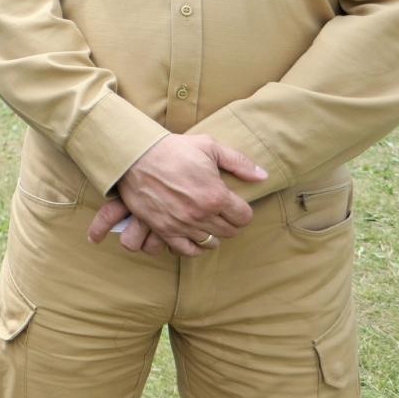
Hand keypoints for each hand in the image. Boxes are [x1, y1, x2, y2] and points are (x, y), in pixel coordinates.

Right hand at [88, 134, 266, 256]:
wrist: (135, 155)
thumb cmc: (173, 149)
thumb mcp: (209, 146)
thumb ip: (239, 162)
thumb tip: (263, 176)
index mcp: (216, 195)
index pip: (244, 217)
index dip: (243, 211)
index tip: (235, 205)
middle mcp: (201, 214)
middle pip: (229, 232)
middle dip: (229, 222)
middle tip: (222, 212)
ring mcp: (182, 224)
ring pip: (210, 242)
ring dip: (213, 234)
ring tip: (208, 223)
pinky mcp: (164, 229)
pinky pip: (186, 250)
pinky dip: (194, 247)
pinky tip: (194, 236)